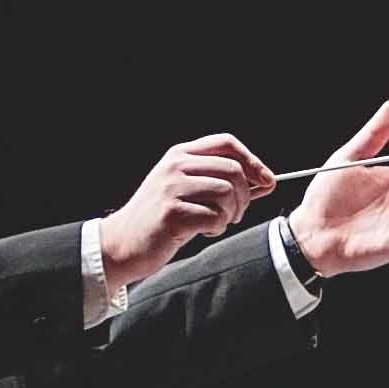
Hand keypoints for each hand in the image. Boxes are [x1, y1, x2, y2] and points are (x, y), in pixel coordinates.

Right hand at [99, 135, 274, 293]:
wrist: (122, 244)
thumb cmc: (158, 220)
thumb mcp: (186, 191)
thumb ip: (221, 183)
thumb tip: (265, 181)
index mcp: (179, 155)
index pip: (226, 143)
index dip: (252, 160)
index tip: (266, 180)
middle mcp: (175, 166)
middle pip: (233, 169)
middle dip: (244, 195)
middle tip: (236, 214)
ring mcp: (171, 189)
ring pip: (226, 193)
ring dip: (230, 214)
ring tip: (216, 223)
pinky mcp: (172, 214)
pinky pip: (214, 217)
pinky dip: (217, 227)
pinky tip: (204, 231)